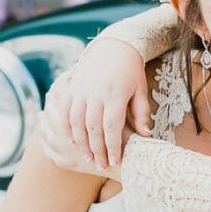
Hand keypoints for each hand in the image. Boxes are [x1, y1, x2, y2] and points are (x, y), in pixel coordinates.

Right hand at [41, 37, 151, 169]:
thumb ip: (141, 113)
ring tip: (88, 157)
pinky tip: (72, 140)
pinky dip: (67, 126)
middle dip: (97, 150)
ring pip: (76, 122)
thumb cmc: (131, 71)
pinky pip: (65, 110)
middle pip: (93, 129)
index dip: (112, 147)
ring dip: (81, 142)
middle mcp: (96, 94)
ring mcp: (81, 90)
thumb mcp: (141, 91)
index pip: (112, 128)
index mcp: (115, 96)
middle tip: (101, 165)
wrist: (114, 46)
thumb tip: (145, 136)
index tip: (115, 161)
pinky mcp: (72, 87)